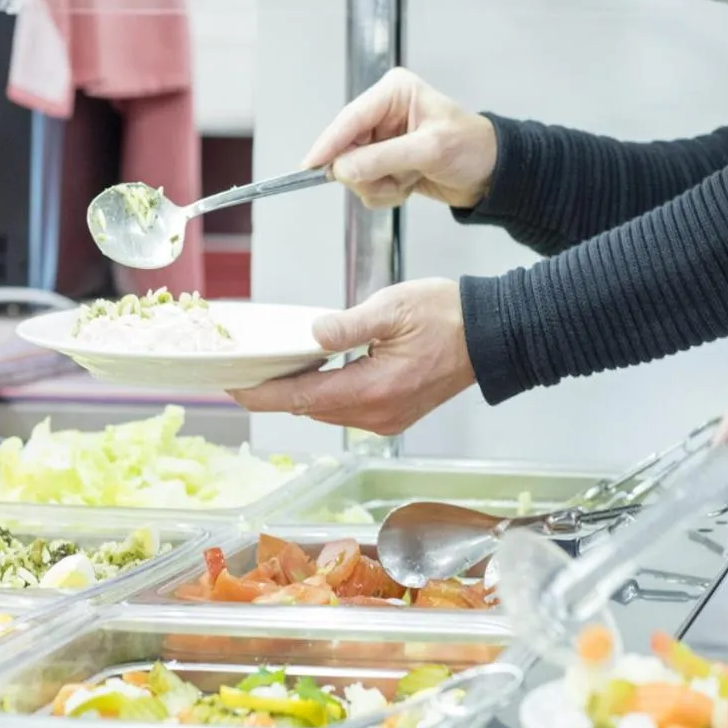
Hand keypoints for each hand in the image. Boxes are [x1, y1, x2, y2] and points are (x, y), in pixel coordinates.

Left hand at [230, 278, 475, 434]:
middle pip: (311, 409)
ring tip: (275, 368)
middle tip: (247, 369)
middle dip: (277, 392)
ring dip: (302, 393)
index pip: (303, 399)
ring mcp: (388, 419)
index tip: (234, 388)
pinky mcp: (395, 414)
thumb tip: (313, 335)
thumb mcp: (392, 309)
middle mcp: (378, 414)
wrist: (493, 335)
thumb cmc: (448, 316)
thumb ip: (347, 325)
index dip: (263, 395)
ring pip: (329, 411)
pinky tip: (316, 372)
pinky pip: (349, 409)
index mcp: (373, 390)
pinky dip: (327, 393)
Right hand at [305, 68, 497, 209]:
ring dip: (381, 185)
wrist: (493, 175)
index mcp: (393, 93)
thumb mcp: (429, 150)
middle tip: (395, 181)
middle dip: (368, 173)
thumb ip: (383, 159)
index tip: (311, 165)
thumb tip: (343, 170)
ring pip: (354, 172)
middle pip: (347, 149)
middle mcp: (383, 114)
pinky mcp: (384, 162)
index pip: (351, 119)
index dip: (329, 143)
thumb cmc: (472, 149)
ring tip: (410, 180)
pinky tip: (410, 185)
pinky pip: (367, 185)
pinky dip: (386, 193)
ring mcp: (382, 140)